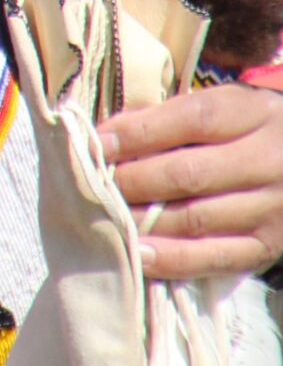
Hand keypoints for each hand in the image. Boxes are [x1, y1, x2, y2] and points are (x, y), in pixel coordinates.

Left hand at [99, 84, 282, 280]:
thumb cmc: (247, 130)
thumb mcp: (224, 107)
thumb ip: (171, 117)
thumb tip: (109, 135)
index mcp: (254, 113)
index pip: (191, 118)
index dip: (139, 132)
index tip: (99, 143)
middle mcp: (269, 160)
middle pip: (189, 173)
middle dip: (134, 181)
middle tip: (98, 186)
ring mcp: (273, 208)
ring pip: (197, 218)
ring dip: (145, 221)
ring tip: (108, 218)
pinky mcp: (268, 247)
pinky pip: (215, 258)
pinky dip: (173, 259)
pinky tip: (139, 254)